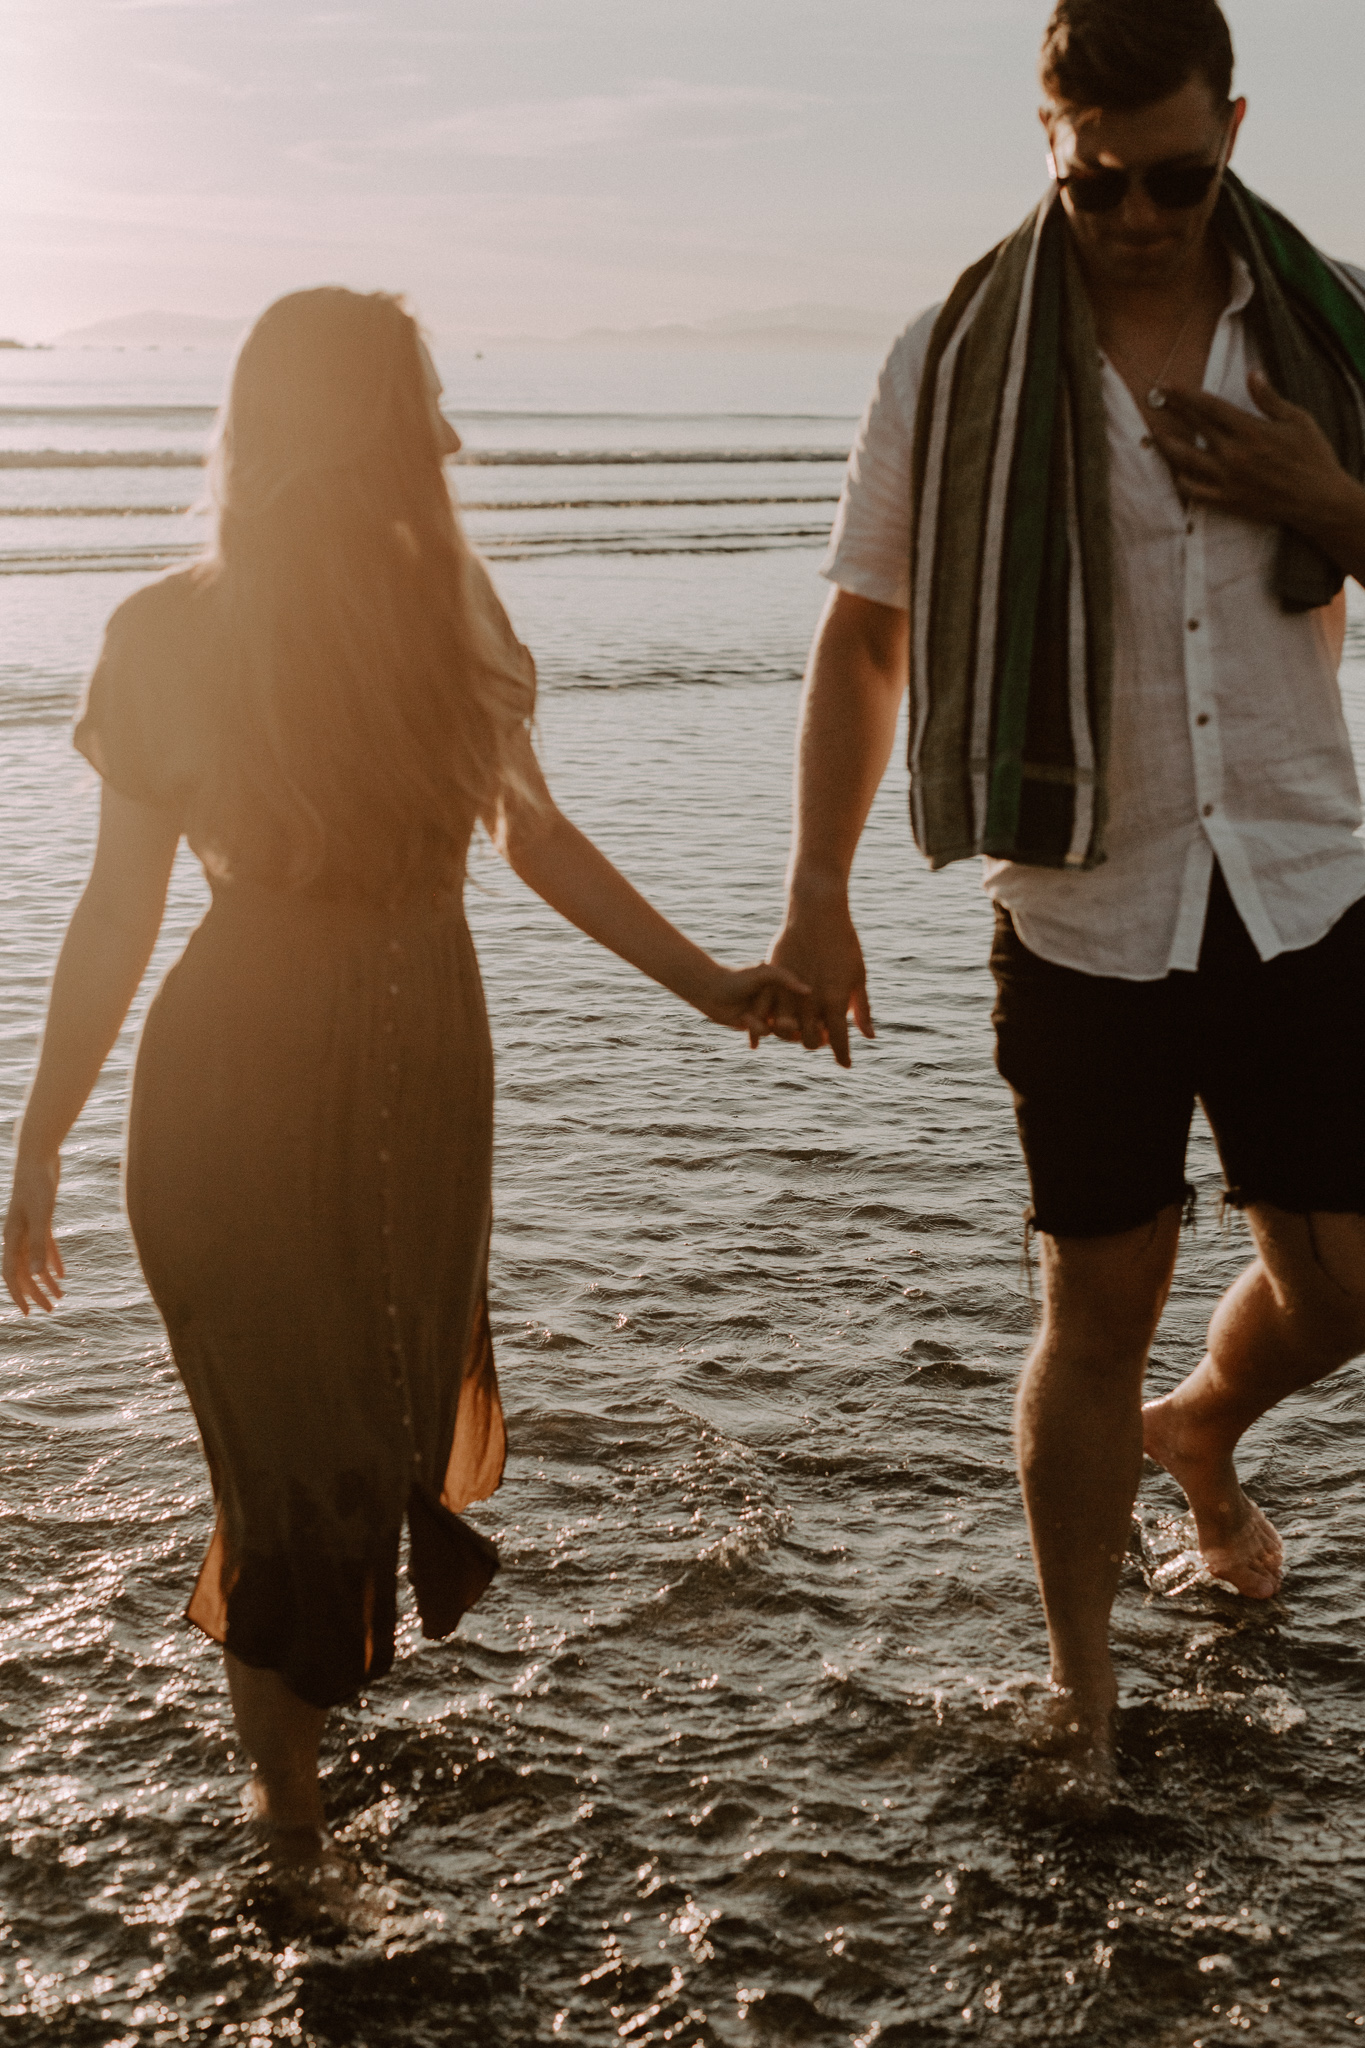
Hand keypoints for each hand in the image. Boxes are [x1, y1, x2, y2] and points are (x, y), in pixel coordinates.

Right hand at [3, 1152, 64, 1314]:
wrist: (38, 1157)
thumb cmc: (37, 1185)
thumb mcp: (41, 1218)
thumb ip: (38, 1246)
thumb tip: (34, 1276)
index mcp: (11, 1237)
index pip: (10, 1274)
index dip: (18, 1295)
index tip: (28, 1313)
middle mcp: (16, 1235)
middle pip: (23, 1271)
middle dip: (35, 1293)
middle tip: (50, 1310)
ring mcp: (28, 1228)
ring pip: (34, 1261)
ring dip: (45, 1280)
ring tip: (60, 1297)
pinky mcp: (41, 1220)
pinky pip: (45, 1247)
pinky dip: (52, 1261)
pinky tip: (62, 1275)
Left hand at [694, 961, 810, 1042]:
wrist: (711, 989)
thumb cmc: (737, 977)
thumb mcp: (763, 973)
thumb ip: (785, 978)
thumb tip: (808, 991)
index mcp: (786, 986)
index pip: (806, 1001)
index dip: (812, 1011)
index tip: (814, 1018)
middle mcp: (780, 1000)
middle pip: (798, 1019)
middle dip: (793, 1025)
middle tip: (782, 1022)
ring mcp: (769, 1013)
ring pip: (780, 1030)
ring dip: (766, 1026)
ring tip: (748, 1017)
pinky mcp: (756, 1025)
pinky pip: (764, 1033)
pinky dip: (755, 1032)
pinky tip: (746, 1025)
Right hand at [768, 885, 873, 1068]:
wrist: (816, 914)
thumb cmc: (844, 943)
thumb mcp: (858, 976)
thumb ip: (861, 1009)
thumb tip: (868, 1037)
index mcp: (835, 1001)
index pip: (839, 1041)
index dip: (842, 1056)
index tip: (845, 1065)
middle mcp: (811, 1002)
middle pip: (810, 1040)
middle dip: (818, 1043)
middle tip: (824, 1037)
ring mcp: (789, 992)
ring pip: (785, 1031)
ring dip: (793, 1035)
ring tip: (799, 1028)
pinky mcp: (771, 981)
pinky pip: (764, 1012)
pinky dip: (764, 1026)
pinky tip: (765, 1032)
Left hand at [1150, 372, 1356, 537]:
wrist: (1318, 500)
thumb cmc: (1312, 457)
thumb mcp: (1297, 420)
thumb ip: (1269, 398)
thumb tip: (1253, 373)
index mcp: (1250, 430)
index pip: (1209, 407)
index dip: (1186, 395)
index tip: (1169, 386)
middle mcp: (1234, 454)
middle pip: (1194, 428)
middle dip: (1173, 411)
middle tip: (1156, 400)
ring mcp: (1227, 479)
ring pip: (1186, 461)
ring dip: (1168, 446)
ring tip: (1156, 435)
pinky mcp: (1227, 501)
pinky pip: (1194, 491)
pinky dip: (1182, 481)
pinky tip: (1176, 472)